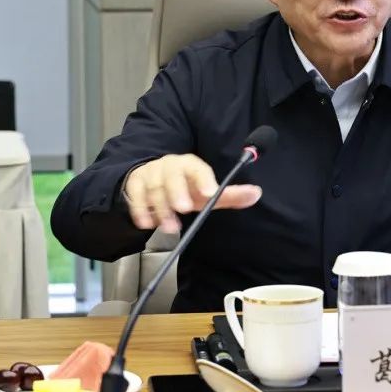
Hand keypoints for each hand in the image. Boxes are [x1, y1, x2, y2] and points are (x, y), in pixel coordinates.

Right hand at [123, 154, 261, 231]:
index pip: (196, 167)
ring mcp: (150, 174)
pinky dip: (140, 209)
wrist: (152, 181)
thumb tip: (256, 193)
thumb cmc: (185, 188)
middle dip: (177, 192)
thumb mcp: (206, 192)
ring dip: (161, 209)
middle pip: (172, 176)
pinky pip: (135, 195)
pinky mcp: (134, 184)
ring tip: (170, 227)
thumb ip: (230, 195)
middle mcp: (169, 166)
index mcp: (189, 164)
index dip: (203, 179)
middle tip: (184, 208)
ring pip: (154, 188)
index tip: (210, 192)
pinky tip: (146, 223)